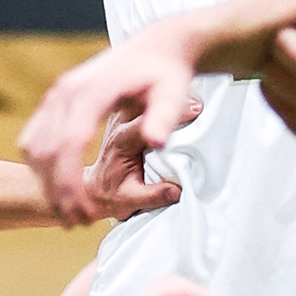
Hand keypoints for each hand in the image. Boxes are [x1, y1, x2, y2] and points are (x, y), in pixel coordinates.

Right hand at [22, 25, 209, 225]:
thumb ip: (165, 119)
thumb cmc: (166, 74)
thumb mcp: (174, 94)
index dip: (71, 183)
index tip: (82, 213)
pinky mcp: (54, 99)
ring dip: (45, 182)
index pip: (70, 143)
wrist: (155, 47)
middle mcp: (67, 90)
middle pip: (46, 149)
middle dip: (57, 191)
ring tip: (68, 210)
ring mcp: (57, 93)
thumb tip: (156, 144)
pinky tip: (60, 187)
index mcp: (93, 90)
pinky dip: (41, 167)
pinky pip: (33, 138)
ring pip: (34, 146)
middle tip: (76, 221)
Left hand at [80, 95, 200, 221]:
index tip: (194, 111)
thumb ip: (153, 195)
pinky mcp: (128, 113)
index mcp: (121, 141)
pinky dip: (164, 98)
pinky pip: (146, 99)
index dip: (169, 115)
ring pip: (147, 96)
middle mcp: (120, 123)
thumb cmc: (113, 193)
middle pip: (148, 102)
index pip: (144, 123)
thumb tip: (178, 190)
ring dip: (171, 96)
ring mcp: (123, 115)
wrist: (95, 188)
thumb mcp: (130, 200)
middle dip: (175, 100)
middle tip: (200, 104)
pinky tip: (183, 99)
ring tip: (195, 100)